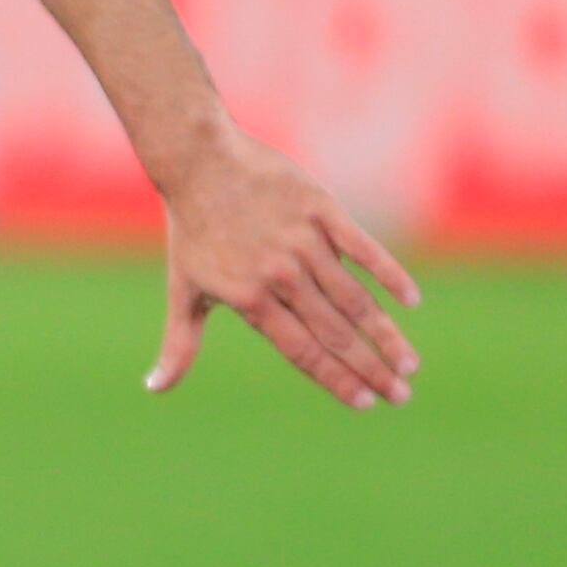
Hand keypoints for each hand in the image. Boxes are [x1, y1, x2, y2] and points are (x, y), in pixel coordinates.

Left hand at [147, 128, 422, 407]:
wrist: (198, 162)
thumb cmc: (191, 231)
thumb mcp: (184, 290)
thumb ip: (180, 344)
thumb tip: (154, 388)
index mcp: (249, 298)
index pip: (302, 352)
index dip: (336, 380)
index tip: (365, 404)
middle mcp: (279, 275)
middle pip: (335, 332)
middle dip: (371, 369)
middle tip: (400, 396)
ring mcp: (302, 241)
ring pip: (355, 298)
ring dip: (387, 334)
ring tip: (409, 364)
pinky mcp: (320, 209)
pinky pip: (363, 247)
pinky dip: (389, 273)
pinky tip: (411, 301)